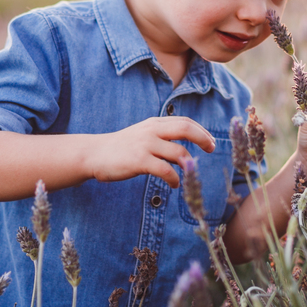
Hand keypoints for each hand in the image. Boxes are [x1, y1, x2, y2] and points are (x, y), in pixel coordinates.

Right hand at [88, 117, 215, 187]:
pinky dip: (174, 179)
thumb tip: (183, 145)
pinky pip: (166, 170)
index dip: (201, 130)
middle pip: (186, 129)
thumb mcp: (142, 134)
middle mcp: (152, 130)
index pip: (184, 121)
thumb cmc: (121, 148)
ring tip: (189, 174)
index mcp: (154, 123)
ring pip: (178, 152)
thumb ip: (161, 136)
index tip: (211, 141)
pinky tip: (174, 184)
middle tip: (212, 149)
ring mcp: (145, 145)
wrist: (94, 154)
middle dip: (203, 138)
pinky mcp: (139, 160)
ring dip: (188, 165)